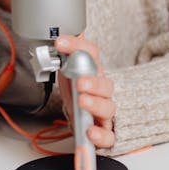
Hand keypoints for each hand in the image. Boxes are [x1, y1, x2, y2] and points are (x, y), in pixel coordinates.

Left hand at [55, 34, 115, 149]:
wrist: (83, 116)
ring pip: (108, 108)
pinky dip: (100, 136)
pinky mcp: (104, 132)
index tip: (60, 42)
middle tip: (80, 81)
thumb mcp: (68, 69)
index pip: (91, 54)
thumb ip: (65, 52)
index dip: (77, 46)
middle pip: (105, 84)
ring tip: (83, 102)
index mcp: (93, 71)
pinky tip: (90, 132)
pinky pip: (108, 136)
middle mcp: (102, 90)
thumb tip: (60, 32)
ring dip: (95, 104)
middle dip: (93, 82)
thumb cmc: (77, 91)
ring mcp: (104, 112)